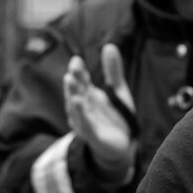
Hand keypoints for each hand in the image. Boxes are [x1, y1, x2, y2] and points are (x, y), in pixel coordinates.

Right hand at [62, 44, 136, 179]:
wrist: (122, 146)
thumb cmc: (115, 117)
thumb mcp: (118, 92)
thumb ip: (114, 71)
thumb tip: (109, 45)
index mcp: (88, 95)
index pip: (81, 81)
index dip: (78, 71)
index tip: (76, 60)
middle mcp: (83, 108)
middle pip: (76, 92)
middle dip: (74, 80)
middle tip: (72, 68)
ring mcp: (85, 122)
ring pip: (76, 107)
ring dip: (73, 94)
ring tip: (71, 80)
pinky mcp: (93, 136)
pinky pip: (85, 124)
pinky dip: (81, 114)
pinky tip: (78, 102)